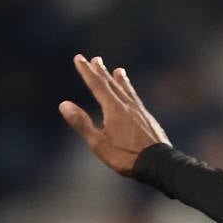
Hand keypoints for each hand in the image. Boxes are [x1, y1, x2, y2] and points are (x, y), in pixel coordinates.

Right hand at [58, 54, 169, 176]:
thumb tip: (64, 105)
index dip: (86, 71)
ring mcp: (140, 111)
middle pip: (112, 84)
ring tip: (118, 70)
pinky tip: (132, 97)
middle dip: (101, 72)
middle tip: (95, 59)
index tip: (79, 58)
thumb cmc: (126, 156)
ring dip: (120, 80)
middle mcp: (127, 105)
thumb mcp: (99, 143)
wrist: (158, 163)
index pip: (97, 85)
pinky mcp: (148, 119)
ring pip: (127, 90)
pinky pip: (137, 99)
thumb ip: (82, 123)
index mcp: (114, 109)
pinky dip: (132, 92)